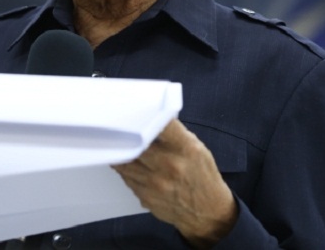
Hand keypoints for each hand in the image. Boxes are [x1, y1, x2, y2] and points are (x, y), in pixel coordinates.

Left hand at [113, 119, 237, 248]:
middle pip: (135, 142)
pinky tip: (128, 163)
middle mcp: (169, 164)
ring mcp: (155, 183)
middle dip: (125, 134)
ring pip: (125, 161)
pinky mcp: (145, 196)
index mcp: (184, 147)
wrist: (207, 211)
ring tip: (116, 144)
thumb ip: (174, 133)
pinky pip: (126, 177)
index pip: (160, 124)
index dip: (145, 116)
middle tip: (117, 127)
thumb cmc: (202, 175)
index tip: (135, 113)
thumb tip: (151, 119)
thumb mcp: (196, 147)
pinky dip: (125, 168)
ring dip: (120, 151)